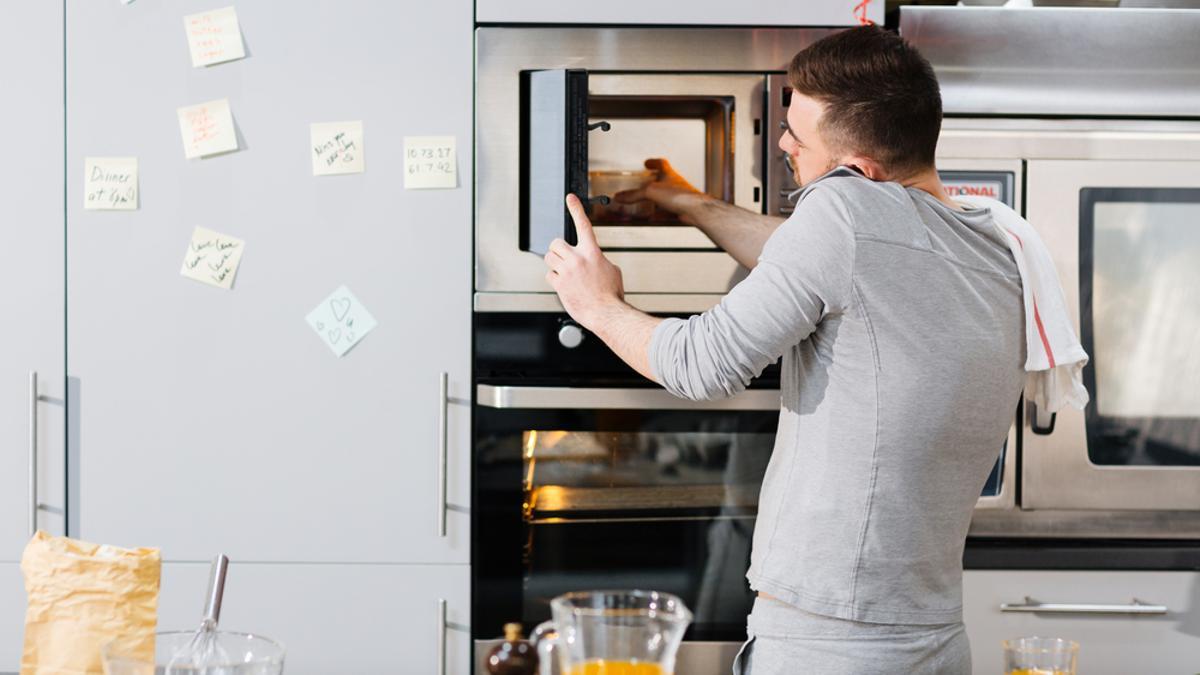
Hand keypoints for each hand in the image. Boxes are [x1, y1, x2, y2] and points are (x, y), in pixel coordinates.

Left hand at [544, 194, 625, 327]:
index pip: (583, 225)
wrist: (606, 313)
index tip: (570, 198)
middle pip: (556, 243)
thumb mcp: (611, 270)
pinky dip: (554, 280)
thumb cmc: (611, 295)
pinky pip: (548, 275)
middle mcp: (578, 258)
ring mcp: (567, 271)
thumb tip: (591, 260)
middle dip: (558, 250)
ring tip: (565, 273)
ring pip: (549, 258)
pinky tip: (565, 286)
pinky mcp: (559, 284)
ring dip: (554, 264)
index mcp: (593, 252)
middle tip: (564, 259)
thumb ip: (598, 260)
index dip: (576, 209)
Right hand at [614, 158, 711, 223]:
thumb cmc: (680, 195)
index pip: (661, 163)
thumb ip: (634, 194)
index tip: (648, 162)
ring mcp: (679, 196)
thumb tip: (621, 196)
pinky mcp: (681, 208)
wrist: (695, 210)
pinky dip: (660, 212)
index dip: (653, 162)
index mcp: (669, 174)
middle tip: (647, 181)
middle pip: (665, 178)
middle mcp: (675, 183)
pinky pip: (668, 208)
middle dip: (655, 179)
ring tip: (648, 200)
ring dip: (657, 197)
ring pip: (667, 194)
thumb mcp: (650, 192)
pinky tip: (655, 216)